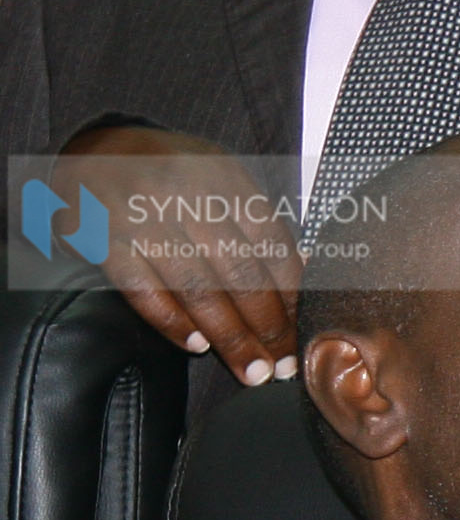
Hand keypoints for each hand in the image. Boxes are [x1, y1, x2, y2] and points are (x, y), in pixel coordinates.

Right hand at [54, 125, 300, 383]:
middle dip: (267, 327)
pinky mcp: (102, 239)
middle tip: (283, 366)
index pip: (271, 247)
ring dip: (229, 338)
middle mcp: (186, 196)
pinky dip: (173, 322)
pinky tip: (196, 345)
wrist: (94, 148)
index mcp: (225, 180)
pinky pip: (144, 291)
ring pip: (197, 289)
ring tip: (252, 371)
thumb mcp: (221, 180)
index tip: (305, 332)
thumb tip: (304, 271)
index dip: (292, 297)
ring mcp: (142, 218)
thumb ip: (256, 225)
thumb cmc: (172, 174)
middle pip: (239, 273)